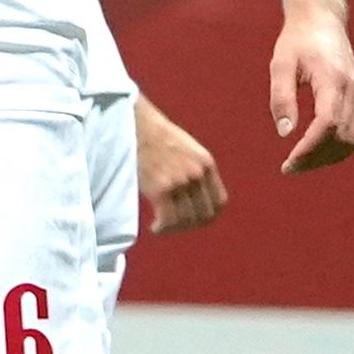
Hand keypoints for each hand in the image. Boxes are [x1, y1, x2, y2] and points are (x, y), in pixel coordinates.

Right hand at [134, 96, 227, 230]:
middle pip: (204, 214)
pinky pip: (168, 219)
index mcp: (206, 163)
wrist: (134, 124)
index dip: (208, 216)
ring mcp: (179, 182)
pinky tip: (155, 227)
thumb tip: (190, 195)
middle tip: (175, 226)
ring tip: (162, 227)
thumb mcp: (184, 149)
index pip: (219, 202)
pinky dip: (162, 228)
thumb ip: (192, 169)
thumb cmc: (153, 135)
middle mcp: (197, 174)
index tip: (193, 219)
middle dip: (190, 225)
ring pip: (186, 220)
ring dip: (174, 228)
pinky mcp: (160, 188)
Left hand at [270, 7, 353, 171]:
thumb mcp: (280, 65)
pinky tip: (316, 153)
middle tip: (289, 168)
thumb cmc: (297, 43)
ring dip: (328, 158)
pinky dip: (339, 149)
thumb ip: (281, 98)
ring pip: (353, 141)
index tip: (288, 163)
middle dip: (316, 159)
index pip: (328, 124)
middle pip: (342, 138)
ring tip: (300, 164)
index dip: (309, 149)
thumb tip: (285, 133)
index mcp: (333, 80)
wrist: (322, 22)